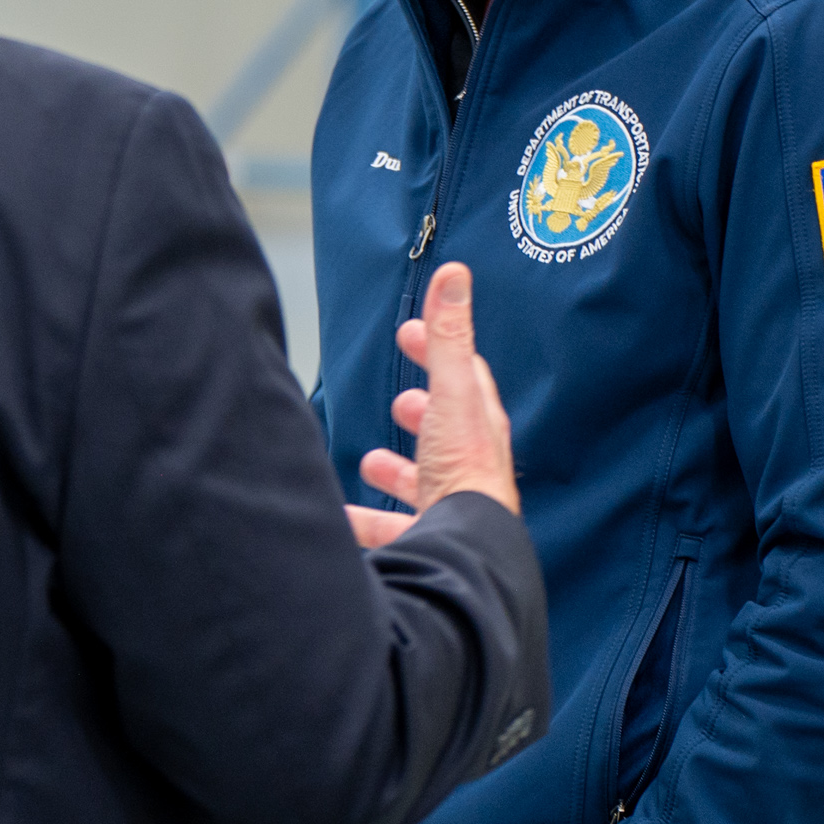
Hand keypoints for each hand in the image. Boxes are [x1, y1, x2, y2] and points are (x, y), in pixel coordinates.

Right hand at [349, 262, 521, 547]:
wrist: (467, 549)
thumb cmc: (464, 471)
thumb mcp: (452, 393)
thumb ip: (448, 337)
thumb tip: (455, 273)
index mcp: (477, 426)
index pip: (463, 377)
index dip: (438, 349)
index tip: (409, 331)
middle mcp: (469, 465)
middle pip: (444, 432)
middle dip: (421, 413)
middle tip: (401, 402)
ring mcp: (451, 505)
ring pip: (421, 482)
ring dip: (397, 470)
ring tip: (372, 461)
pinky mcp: (429, 538)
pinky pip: (394, 527)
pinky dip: (368, 520)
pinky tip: (346, 518)